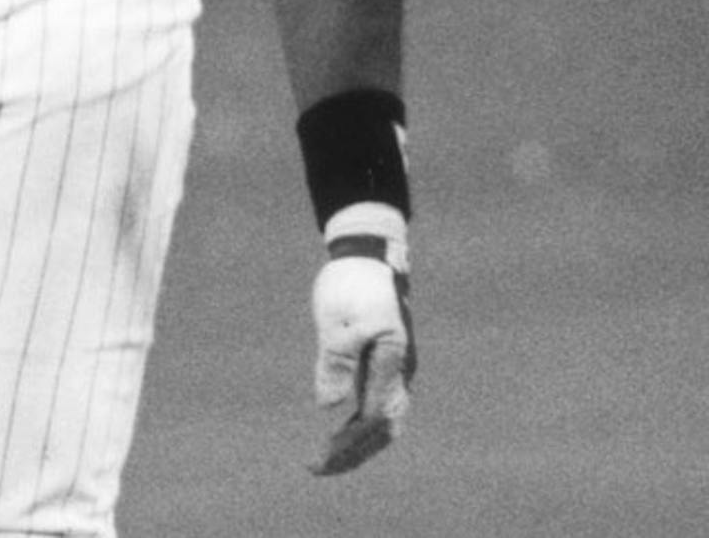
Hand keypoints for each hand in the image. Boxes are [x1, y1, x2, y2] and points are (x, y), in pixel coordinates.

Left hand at [310, 218, 414, 475]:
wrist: (369, 251)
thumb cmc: (351, 281)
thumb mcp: (336, 317)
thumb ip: (335, 360)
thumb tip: (328, 406)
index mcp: (391, 359)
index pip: (370, 419)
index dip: (345, 444)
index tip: (317, 459)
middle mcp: (401, 370)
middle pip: (383, 429)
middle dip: (353, 453)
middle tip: (317, 466)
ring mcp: (398, 368)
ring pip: (386, 420)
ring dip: (359, 442)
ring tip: (327, 456)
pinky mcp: (390, 363)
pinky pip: (382, 404)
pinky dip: (363, 425)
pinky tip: (341, 428)